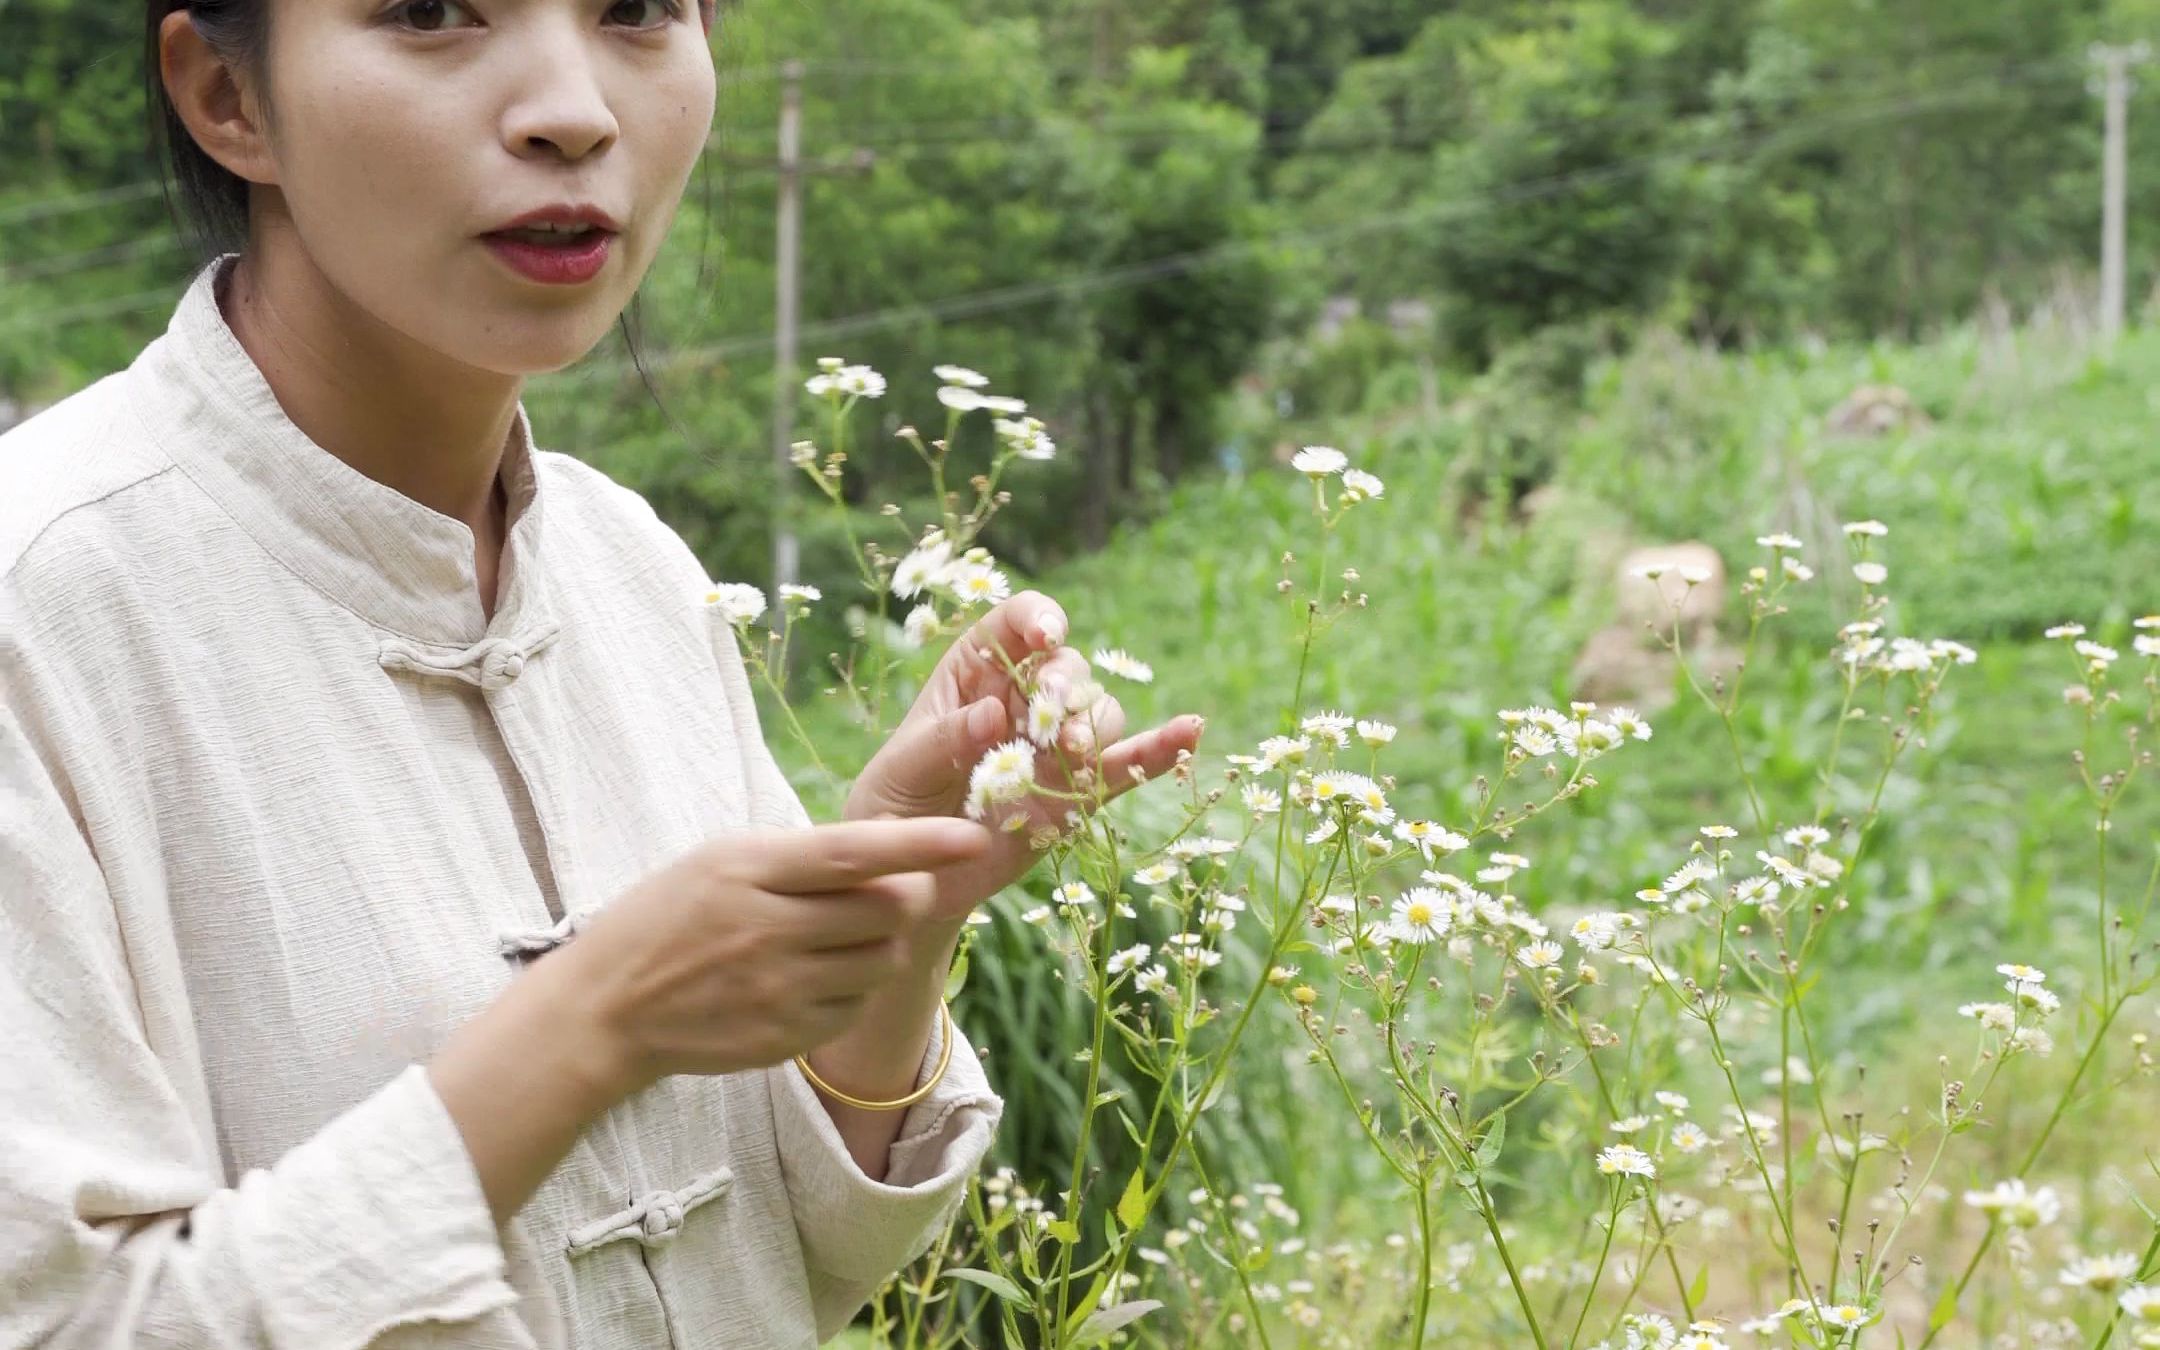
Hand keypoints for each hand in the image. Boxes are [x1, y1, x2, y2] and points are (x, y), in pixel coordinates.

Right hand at [552, 817, 992, 1091]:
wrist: (608, 1007)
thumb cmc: (671, 916)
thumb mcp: (721, 861)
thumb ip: (801, 856)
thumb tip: (894, 851)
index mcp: (751, 869)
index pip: (854, 853)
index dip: (920, 845)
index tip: (973, 838)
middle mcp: (768, 928)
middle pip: (889, 909)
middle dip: (908, 896)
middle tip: (892, 891)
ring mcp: (778, 989)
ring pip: (884, 961)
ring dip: (882, 945)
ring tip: (840, 938)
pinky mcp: (785, 1037)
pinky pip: (857, 1008)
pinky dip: (853, 990)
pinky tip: (814, 979)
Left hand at [846, 591, 1203, 919]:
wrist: (908, 880)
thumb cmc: (892, 808)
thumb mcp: (900, 771)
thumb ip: (943, 741)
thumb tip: (991, 716)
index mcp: (974, 674)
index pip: (1016, 624)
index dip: (1038, 620)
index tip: (1046, 637)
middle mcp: (1023, 700)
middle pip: (1068, 667)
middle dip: (1066, 684)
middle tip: (1050, 722)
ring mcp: (1055, 747)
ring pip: (1099, 712)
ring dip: (1091, 726)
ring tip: (1067, 756)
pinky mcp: (1079, 793)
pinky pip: (1126, 765)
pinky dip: (1159, 750)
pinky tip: (1191, 731)